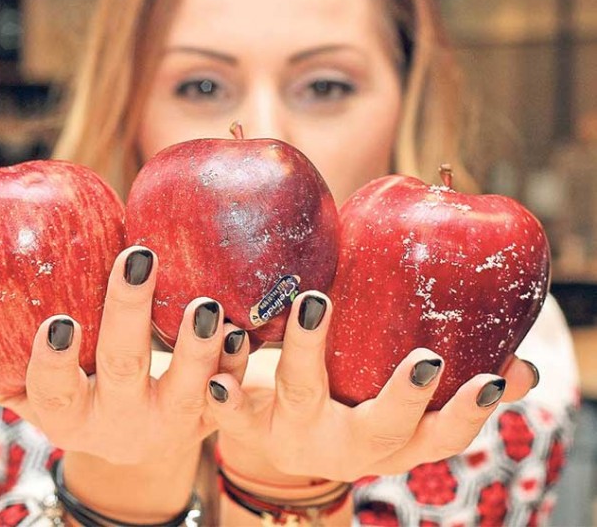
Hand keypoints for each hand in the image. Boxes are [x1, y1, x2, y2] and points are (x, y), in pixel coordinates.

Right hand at [0, 246, 248, 463]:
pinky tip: (242, 331)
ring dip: (197, 346)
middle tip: (137, 259)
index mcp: (67, 413)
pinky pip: (231, 391)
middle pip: (123, 369)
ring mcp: (171, 420)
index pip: (49, 393)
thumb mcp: (21, 391)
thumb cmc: (74, 396)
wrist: (138, 440)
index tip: (58, 322)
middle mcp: (119, 421)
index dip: (52, 363)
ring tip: (202, 301)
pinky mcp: (211, 413)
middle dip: (129, 316)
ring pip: (188, 387)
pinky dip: (237, 363)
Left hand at [206, 291, 537, 482]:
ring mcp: (291, 434)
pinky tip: (225, 334)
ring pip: (300, 396)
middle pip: (378, 430)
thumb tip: (523, 367)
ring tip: (314, 300)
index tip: (488, 379)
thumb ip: (452, 386)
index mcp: (390, 444)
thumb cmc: (350, 403)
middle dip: (405, 397)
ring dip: (308, 350)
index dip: (467, 415)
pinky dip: (230, 369)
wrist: (270, 435)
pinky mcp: (244, 417)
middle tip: (425, 358)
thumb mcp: (398, 405)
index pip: (440, 439)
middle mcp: (343, 448)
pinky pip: (233, 397)